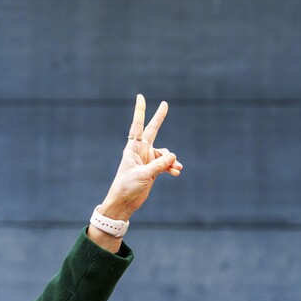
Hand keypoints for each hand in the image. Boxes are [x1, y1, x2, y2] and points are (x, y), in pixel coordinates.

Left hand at [88, 94, 182, 251]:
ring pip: (164, 153)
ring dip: (171, 160)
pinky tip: (176, 173)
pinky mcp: (152, 170)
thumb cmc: (127, 186)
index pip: (138, 125)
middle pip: (153, 130)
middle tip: (165, 104)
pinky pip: (166, 164)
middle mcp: (141, 151)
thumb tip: (173, 156)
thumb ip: (159, 164)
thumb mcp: (144, 174)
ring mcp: (147, 160)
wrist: (124, 203)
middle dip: (159, 118)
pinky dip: (172, 167)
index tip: (140, 97)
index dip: (140, 111)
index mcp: (133, 148)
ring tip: (177, 169)